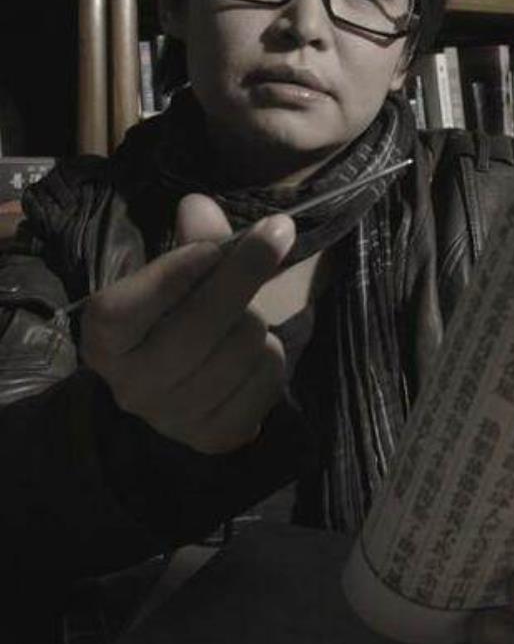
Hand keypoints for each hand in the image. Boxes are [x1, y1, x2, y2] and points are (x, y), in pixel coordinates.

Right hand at [81, 193, 295, 453]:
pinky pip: (267, 376)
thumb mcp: (177, 272)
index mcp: (104, 339)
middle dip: (244, 272)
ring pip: (242, 344)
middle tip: (278, 232)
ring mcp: (173, 419)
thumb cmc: (177, 315)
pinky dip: (273, 354)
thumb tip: (199, 206)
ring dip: (258, 318)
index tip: (214, 245)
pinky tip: (255, 352)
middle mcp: (130, 386)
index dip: (175, 272)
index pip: (128, 307)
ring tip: (246, 316)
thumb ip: (193, 239)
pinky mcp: (217, 436)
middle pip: (199, 324)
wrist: (186, 385)